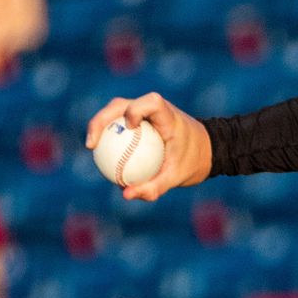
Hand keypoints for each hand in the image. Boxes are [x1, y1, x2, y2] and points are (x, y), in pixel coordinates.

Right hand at [85, 93, 211, 200]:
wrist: (206, 151)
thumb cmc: (193, 162)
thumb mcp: (177, 178)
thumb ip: (154, 187)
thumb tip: (126, 194)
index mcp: (169, 117)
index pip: (151, 102)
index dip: (135, 109)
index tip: (129, 127)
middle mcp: (156, 109)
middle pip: (122, 104)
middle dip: (102, 119)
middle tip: (91, 144)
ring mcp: (146, 112)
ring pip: (117, 110)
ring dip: (101, 124)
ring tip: (91, 147)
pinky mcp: (141, 118)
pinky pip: (120, 122)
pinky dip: (109, 134)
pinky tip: (100, 154)